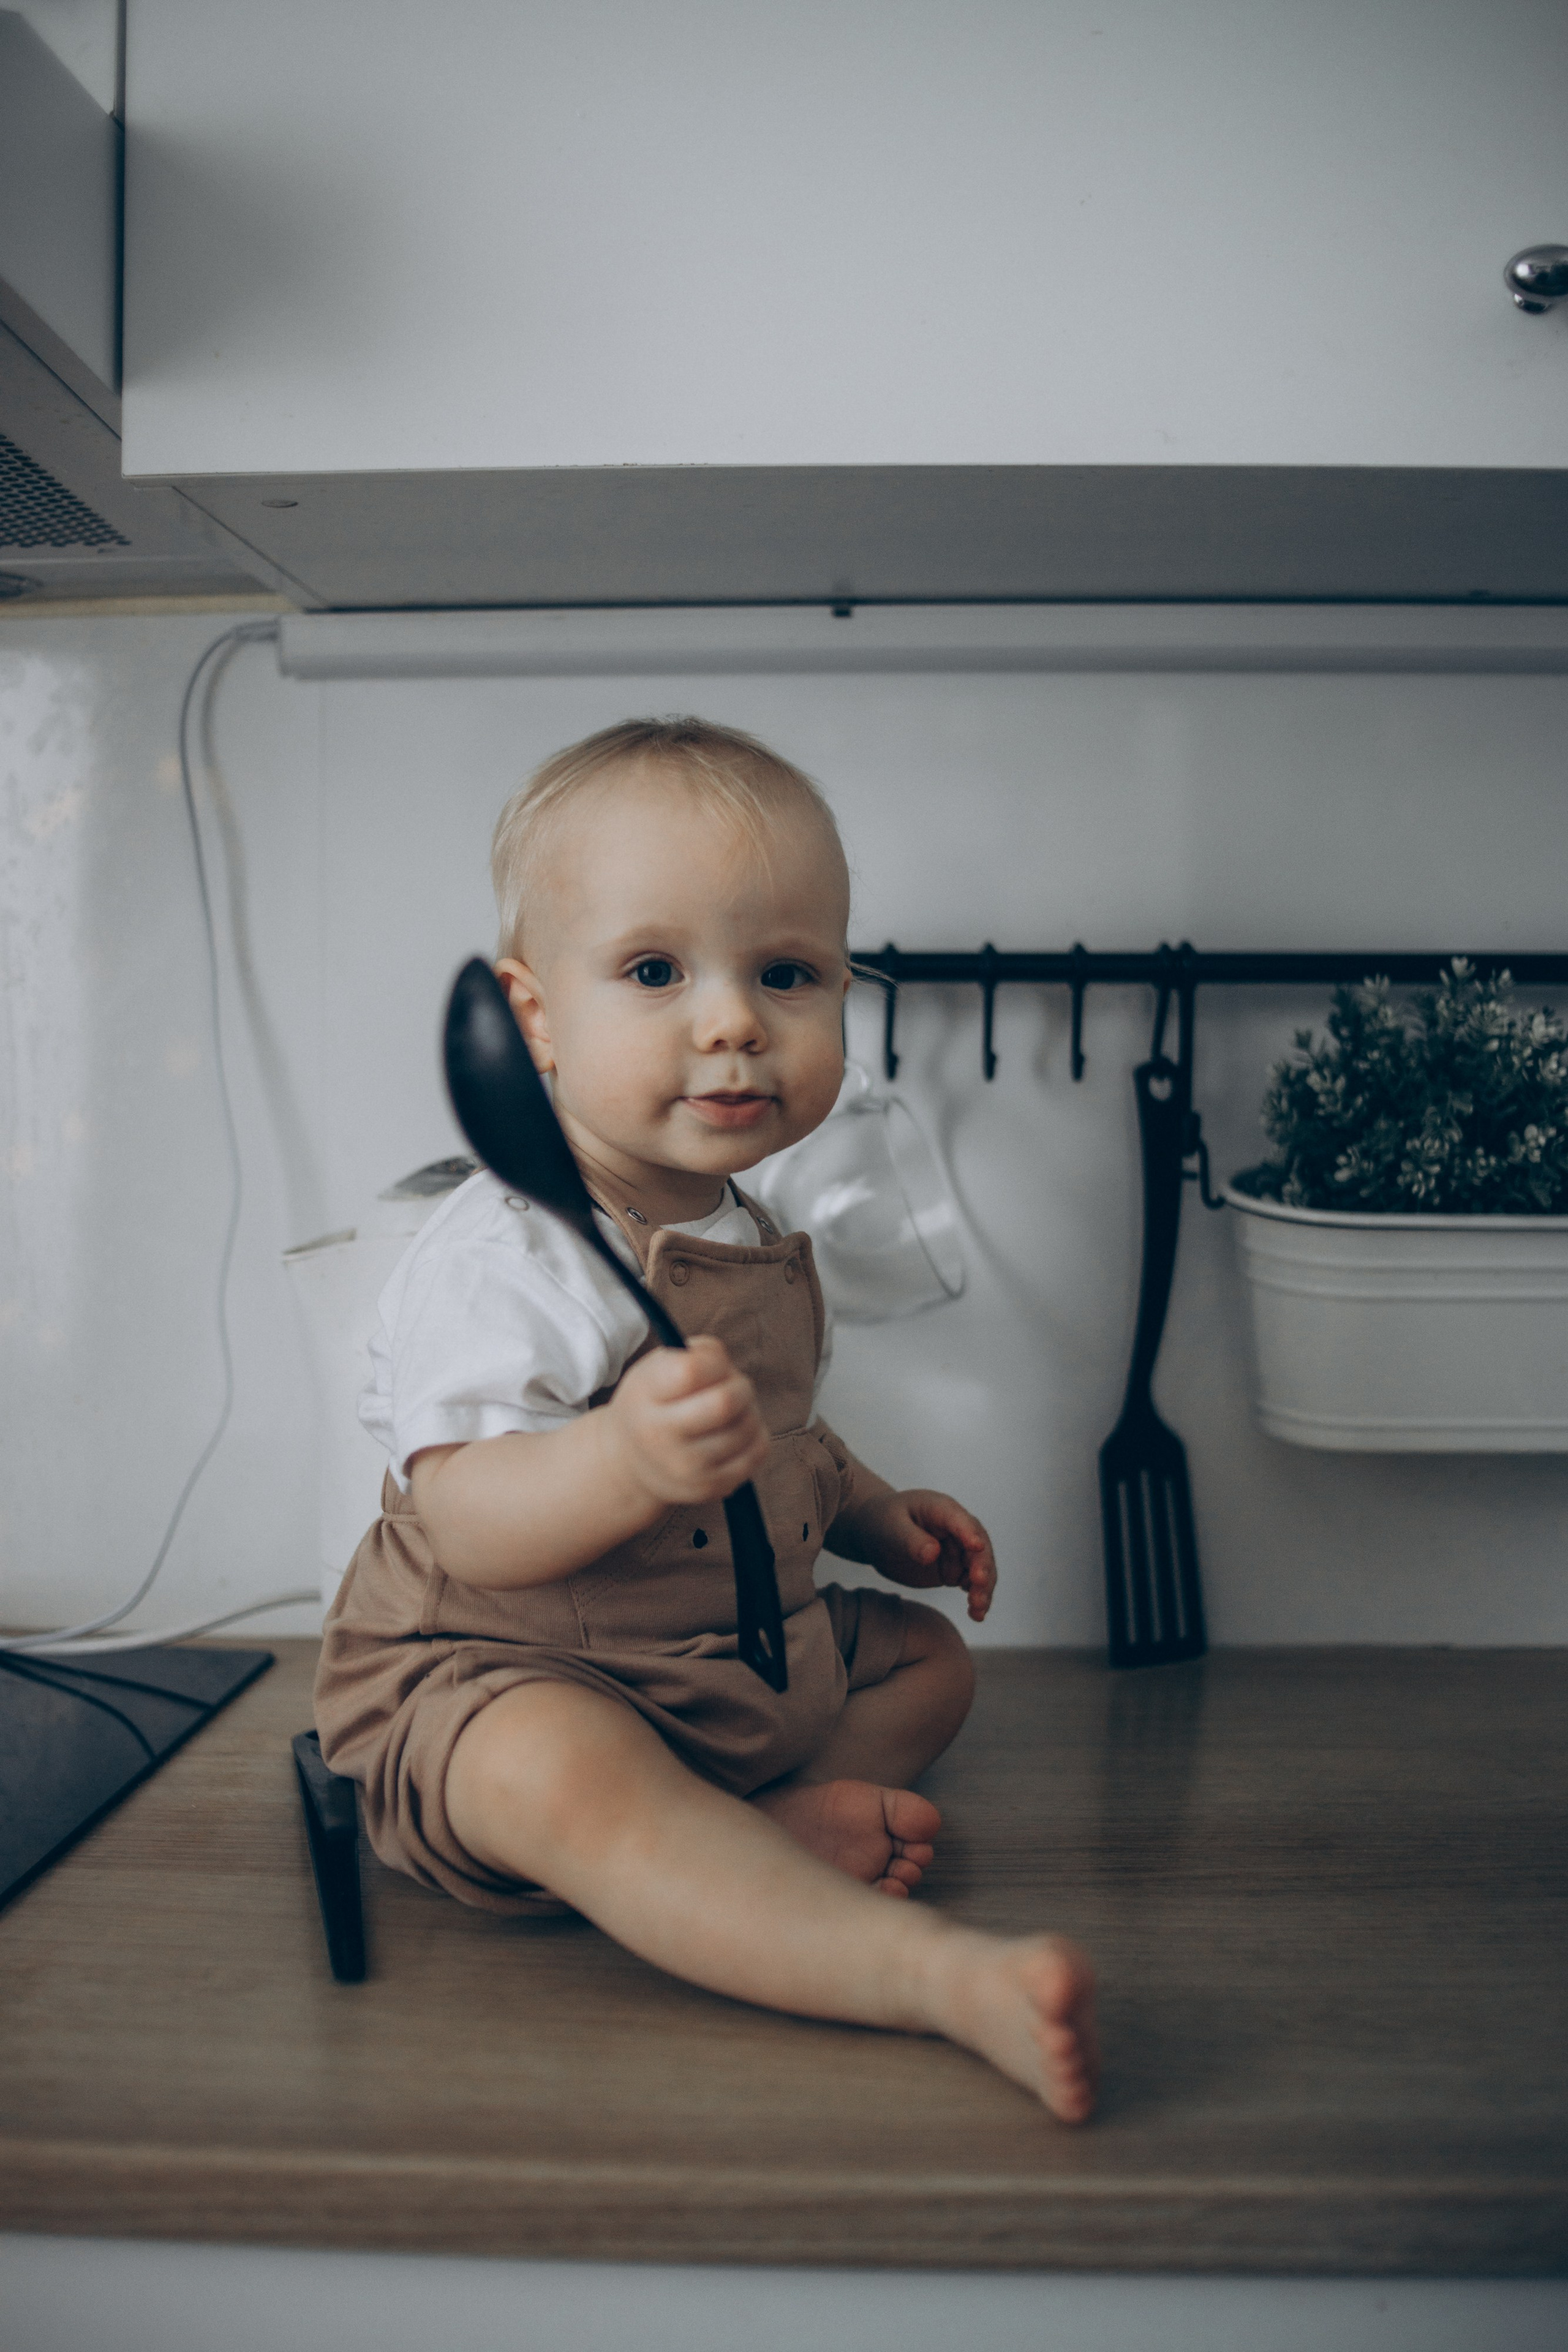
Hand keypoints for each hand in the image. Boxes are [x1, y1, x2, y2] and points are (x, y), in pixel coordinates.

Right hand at [605, 1334, 769, 1507]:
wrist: (632, 1461)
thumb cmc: (654, 1402)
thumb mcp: (657, 1368)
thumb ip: (697, 1354)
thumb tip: (725, 1366)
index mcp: (646, 1397)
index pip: (692, 1371)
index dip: (714, 1361)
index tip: (713, 1365)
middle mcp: (660, 1437)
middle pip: (725, 1403)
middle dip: (741, 1386)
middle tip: (735, 1386)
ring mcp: (686, 1468)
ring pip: (746, 1427)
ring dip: (750, 1411)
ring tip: (734, 1410)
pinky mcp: (710, 1487)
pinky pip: (757, 1452)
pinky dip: (756, 1435)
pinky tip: (738, 1431)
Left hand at [852, 1489, 996, 1622]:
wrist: (876, 1533)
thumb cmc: (883, 1521)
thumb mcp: (891, 1527)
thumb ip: (910, 1539)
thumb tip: (933, 1553)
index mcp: (941, 1509)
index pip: (960, 1520)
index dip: (969, 1532)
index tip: (977, 1546)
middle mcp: (956, 1529)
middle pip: (977, 1547)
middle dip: (981, 1566)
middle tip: (979, 1584)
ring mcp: (957, 1551)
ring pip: (979, 1569)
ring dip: (982, 1588)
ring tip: (978, 1609)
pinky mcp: (954, 1569)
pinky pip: (971, 1583)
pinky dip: (976, 1598)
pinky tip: (976, 1614)